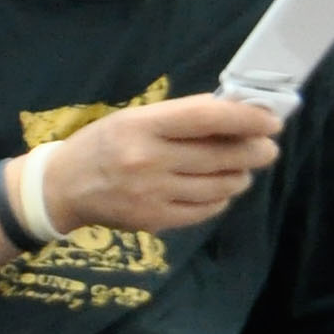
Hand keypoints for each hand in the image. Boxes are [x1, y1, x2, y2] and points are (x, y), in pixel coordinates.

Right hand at [34, 94, 281, 238]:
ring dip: (239, 176)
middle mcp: (148, 161)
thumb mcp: (134, 119)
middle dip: (255, 151)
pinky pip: (205, 210)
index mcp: (142, 127)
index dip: (246, 118)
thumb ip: (182, 116)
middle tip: (266, 149)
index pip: (207, 118)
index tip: (271, 121)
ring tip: (239, 169)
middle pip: (222, 155)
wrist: (62, 188)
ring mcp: (152, 194)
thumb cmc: (103, 145)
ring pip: (220, 185)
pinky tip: (216, 189)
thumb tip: (236, 113)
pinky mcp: (155, 220)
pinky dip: (220, 198)